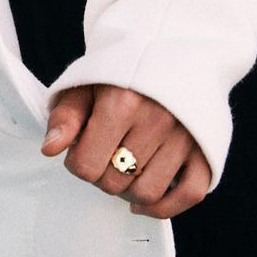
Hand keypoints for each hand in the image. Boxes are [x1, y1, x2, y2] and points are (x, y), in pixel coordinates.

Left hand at [41, 84, 211, 217]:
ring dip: (128, 191)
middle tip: (102, 156)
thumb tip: (50, 148)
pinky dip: (164, 206)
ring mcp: (185, 137)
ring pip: (147, 193)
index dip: (77, 163)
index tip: (81, 149)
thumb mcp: (85, 84)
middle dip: (100, 176)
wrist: (169, 49)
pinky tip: (145, 201)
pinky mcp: (205, 148)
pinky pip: (189, 194)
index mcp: (122, 103)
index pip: (86, 166)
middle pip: (114, 183)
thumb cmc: (122, 71)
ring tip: (122, 170)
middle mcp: (157, 121)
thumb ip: (65, 117)